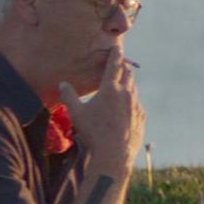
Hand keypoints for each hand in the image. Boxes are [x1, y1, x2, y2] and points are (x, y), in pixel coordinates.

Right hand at [73, 47, 146, 163]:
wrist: (115, 154)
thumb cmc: (93, 133)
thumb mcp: (77, 113)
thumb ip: (69, 96)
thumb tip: (62, 83)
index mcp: (110, 90)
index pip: (114, 66)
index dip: (115, 56)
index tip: (117, 48)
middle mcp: (126, 94)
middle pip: (127, 75)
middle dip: (123, 68)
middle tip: (120, 64)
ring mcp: (136, 106)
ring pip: (133, 89)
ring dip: (128, 83)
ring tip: (122, 83)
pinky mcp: (141, 117)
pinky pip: (137, 104)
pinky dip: (131, 101)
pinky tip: (126, 106)